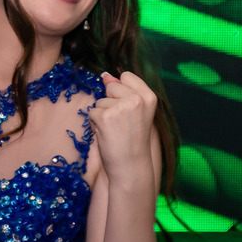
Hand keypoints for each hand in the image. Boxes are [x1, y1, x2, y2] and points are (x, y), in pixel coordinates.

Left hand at [88, 71, 157, 187]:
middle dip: (110, 103)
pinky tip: (107, 135)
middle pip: (111, 87)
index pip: (127, 76)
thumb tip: (105, 75)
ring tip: (115, 131)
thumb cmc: (133, 141)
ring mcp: (120, 107)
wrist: (130, 166)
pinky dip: (95, 124)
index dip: (121, 90)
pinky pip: (92, 113)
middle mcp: (136, 99)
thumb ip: (123, 91)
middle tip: (122, 124)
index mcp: (149, 96)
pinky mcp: (104, 117)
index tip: (127, 108)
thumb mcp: (136, 112)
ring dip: (102, 116)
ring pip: (100, 101)